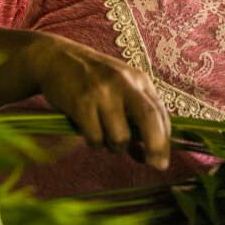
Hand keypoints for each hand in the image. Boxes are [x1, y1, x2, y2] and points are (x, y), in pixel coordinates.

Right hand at [24, 33, 170, 169]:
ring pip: (120, 136)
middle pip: (148, 119)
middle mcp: (124, 84)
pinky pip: (95, 138)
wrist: (58, 59)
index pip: (160, 112)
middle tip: (155, 165)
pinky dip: (95, 144)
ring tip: (106, 138)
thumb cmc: (95, 80)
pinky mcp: (81, 103)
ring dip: (116, 147)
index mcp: (139, 80)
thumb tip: (149, 150)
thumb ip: (138, 112)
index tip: (162, 161)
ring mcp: (103, 93)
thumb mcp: (123, 86)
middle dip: (156, 146)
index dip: (165, 140)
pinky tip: (90, 133)